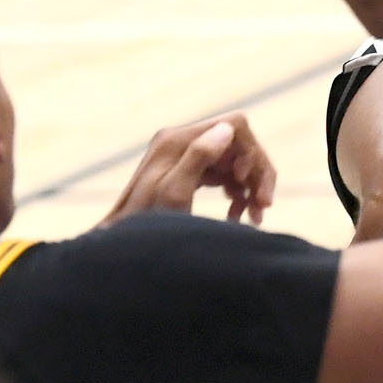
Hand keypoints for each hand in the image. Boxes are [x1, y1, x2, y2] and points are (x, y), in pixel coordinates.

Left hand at [101, 112, 277, 226]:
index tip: (250, 188)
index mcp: (176, 141)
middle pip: (237, 143)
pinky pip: (222, 173)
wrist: (119, 256)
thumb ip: (197, 157)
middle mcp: (178, 141)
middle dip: (255, 173)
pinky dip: (236, 192)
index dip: (252, 155)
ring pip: (232, 160)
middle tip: (263, 208)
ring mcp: (181, 157)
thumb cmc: (147, 230)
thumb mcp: (174, 195)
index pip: (235, 126)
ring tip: (253, 218)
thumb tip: (227, 129)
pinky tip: (236, 216)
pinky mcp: (184, 174)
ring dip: (249, 186)